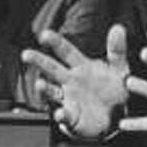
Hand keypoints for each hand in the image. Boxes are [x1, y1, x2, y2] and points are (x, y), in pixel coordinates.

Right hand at [21, 24, 130, 138]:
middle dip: (38, 61)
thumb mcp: (119, 69)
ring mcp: (68, 99)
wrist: (119, 117)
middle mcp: (70, 81)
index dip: (55, 42)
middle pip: (51, 68)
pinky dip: (61, 115)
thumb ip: (117, 50)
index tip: (44, 34)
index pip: (66, 51)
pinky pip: (64, 116)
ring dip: (44, 89)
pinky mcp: (71, 118)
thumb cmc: (115, 90)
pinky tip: (61, 113)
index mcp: (81, 67)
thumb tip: (118, 28)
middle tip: (26, 54)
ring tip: (40, 84)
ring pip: (51, 92)